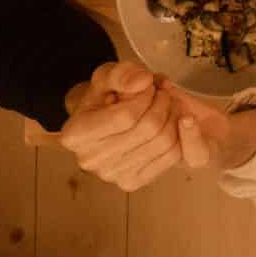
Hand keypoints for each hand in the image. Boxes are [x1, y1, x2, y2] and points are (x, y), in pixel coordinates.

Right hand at [48, 63, 227, 190]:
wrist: (102, 122)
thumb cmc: (104, 96)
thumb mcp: (107, 75)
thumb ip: (123, 74)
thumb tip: (143, 82)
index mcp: (76, 135)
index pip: (126, 115)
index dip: (147, 96)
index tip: (149, 86)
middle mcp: (90, 160)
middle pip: (147, 129)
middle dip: (163, 104)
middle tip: (163, 93)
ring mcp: (112, 175)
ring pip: (163, 142)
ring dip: (173, 117)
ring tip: (167, 105)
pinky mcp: (133, 182)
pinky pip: (171, 157)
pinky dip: (180, 136)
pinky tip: (170, 123)